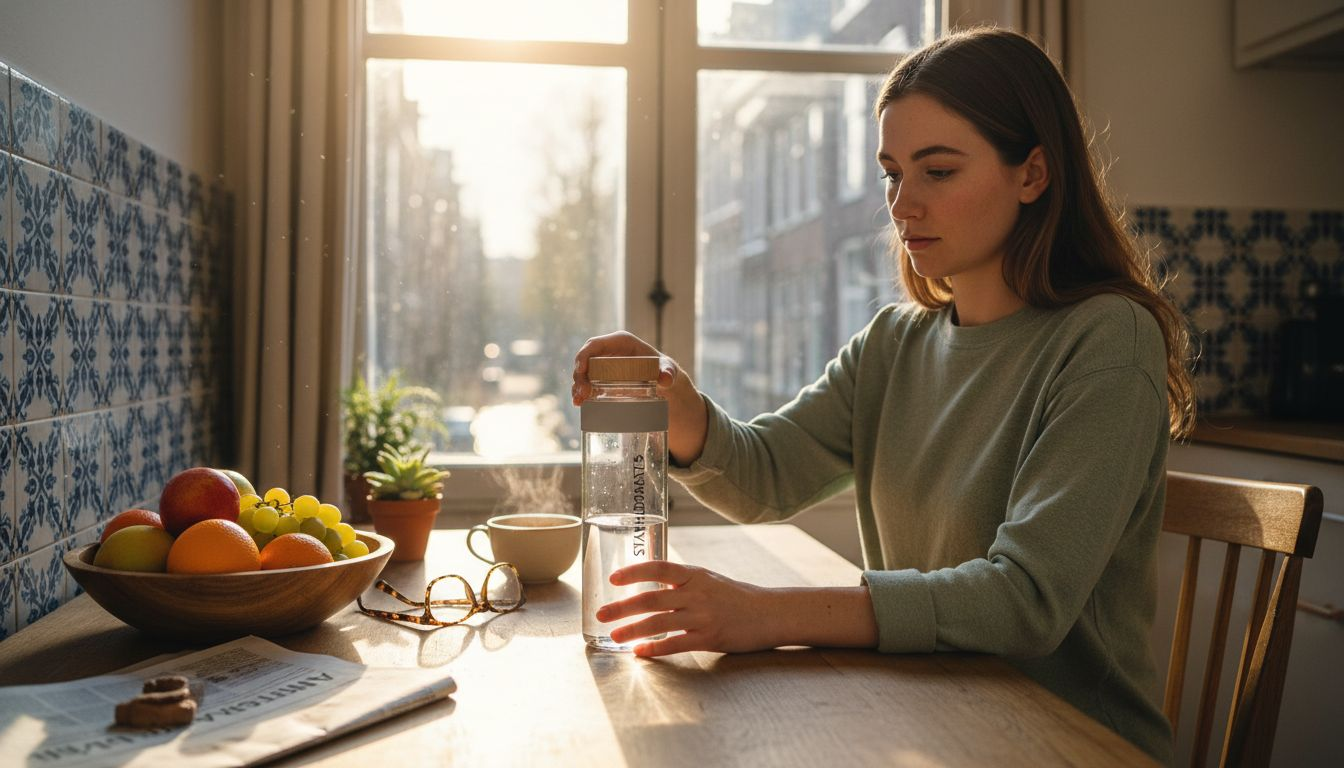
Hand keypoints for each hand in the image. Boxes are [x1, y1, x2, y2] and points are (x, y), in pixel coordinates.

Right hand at [572, 331, 708, 465]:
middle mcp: (608, 351)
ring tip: (579, 402)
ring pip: (583, 373)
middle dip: (579, 376)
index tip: (580, 370)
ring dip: (577, 386)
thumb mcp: (667, 369)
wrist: (661, 381)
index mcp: (620, 341)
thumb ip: (668, 373)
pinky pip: (587, 383)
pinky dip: (582, 393)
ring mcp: (603, 364)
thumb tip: (666, 380)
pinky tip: (580, 404)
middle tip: (582, 394)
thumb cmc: (663, 369)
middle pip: (585, 360)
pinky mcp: (601, 377)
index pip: (595, 344)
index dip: (584, 355)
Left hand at [595, 561, 779, 655]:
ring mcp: (703, 616)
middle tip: (601, 614)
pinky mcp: (710, 638)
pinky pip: (676, 644)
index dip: (634, 572)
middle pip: (651, 598)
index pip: (659, 568)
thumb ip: (682, 582)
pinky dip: (655, 648)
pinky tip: (641, 652)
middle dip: (622, 607)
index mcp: (694, 575)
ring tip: (615, 636)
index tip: (613, 578)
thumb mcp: (708, 580)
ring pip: (659, 623)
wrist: (770, 614)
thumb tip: (650, 582)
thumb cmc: (737, 597)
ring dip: (633, 630)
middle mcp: (696, 593)